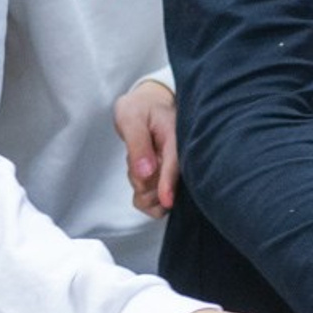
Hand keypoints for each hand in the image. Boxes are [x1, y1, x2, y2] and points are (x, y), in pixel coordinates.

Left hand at [113, 77, 179, 216]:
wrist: (148, 106)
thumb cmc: (141, 109)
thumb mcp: (131, 118)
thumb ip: (138, 144)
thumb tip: (146, 172)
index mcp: (177, 139)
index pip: (175, 165)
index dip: (169, 184)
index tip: (167, 201)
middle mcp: (182, 159)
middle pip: (165, 189)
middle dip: (143, 183)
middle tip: (133, 159)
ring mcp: (176, 174)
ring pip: (158, 200)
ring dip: (142, 188)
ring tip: (139, 161)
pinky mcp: (169, 184)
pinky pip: (155, 205)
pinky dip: (143, 196)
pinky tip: (142, 174)